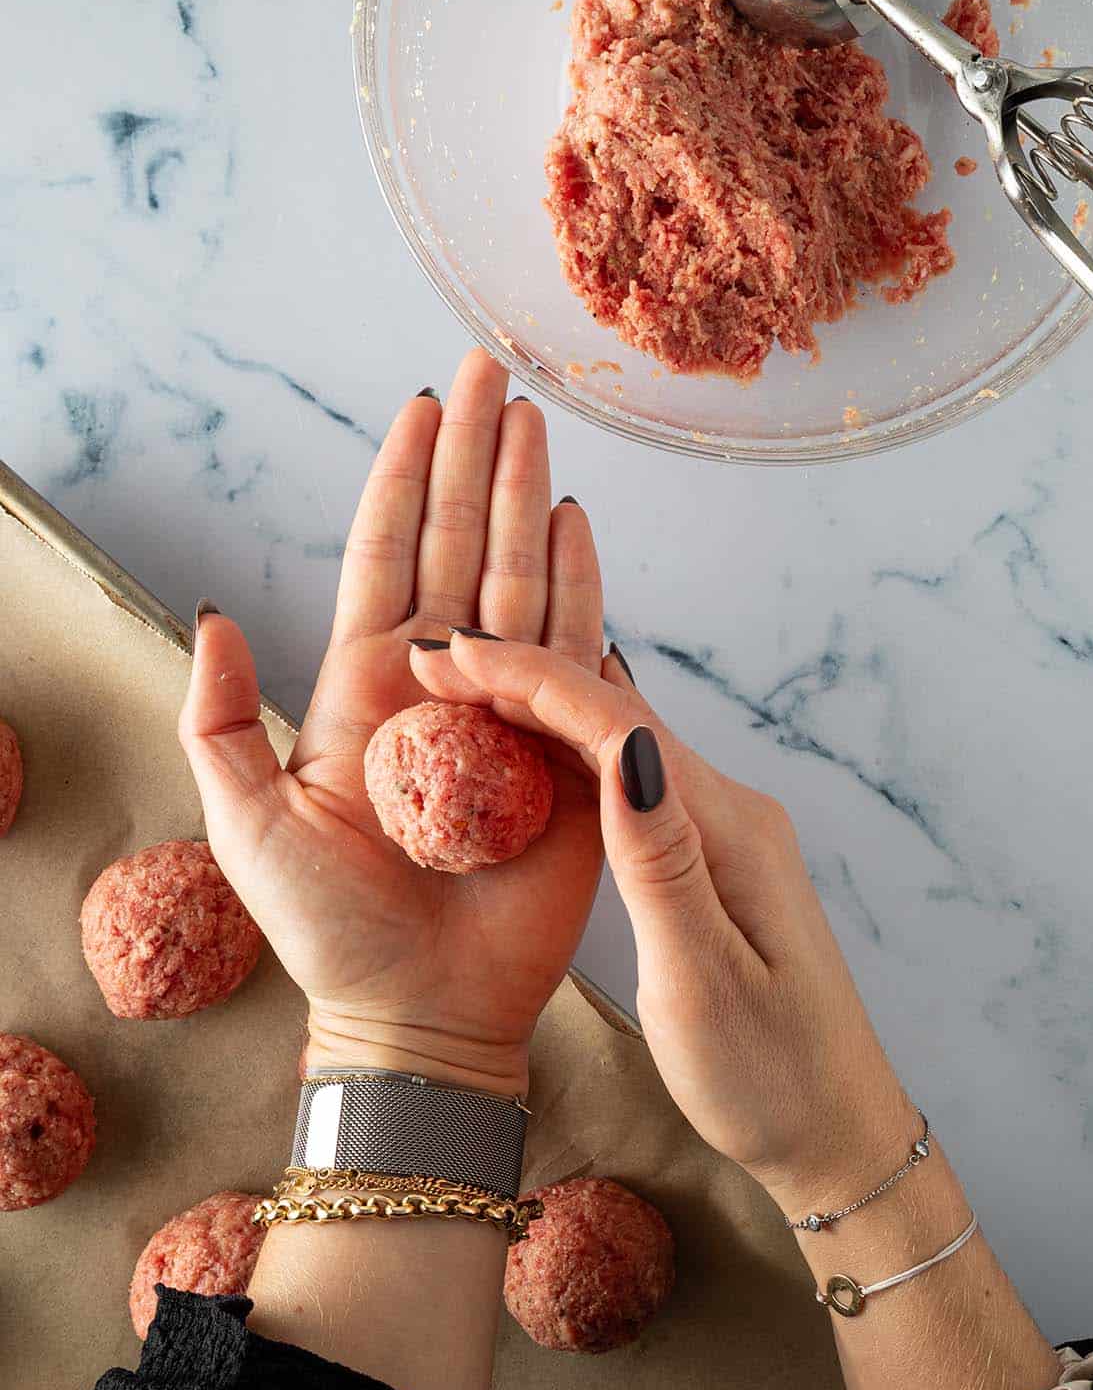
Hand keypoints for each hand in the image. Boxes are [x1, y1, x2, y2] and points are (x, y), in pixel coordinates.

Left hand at [179, 351, 605, 1096]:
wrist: (421, 1014)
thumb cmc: (330, 933)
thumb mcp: (248, 826)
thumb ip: (224, 722)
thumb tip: (216, 616)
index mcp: (366, 686)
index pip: (386, 556)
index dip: (401, 478)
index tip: (421, 405)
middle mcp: (441, 680)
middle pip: (457, 543)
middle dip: (473, 456)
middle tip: (491, 375)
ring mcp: (507, 707)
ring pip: (517, 576)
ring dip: (525, 498)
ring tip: (535, 423)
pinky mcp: (565, 748)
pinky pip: (577, 647)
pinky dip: (580, 580)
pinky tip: (578, 521)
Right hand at [407, 632, 914, 1210]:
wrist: (838, 1134)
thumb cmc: (771, 1077)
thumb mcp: (703, 980)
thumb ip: (660, 863)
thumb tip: (625, 745)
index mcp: (727, 829)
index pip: (617, 722)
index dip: (528, 678)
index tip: (447, 656)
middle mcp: (730, 811)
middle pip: (616, 715)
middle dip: (523, 678)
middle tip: (430, 663)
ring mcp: (722, 833)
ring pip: (619, 744)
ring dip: (541, 711)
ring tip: (458, 690)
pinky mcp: (709, 861)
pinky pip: (629, 785)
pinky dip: (568, 760)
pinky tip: (524, 756)